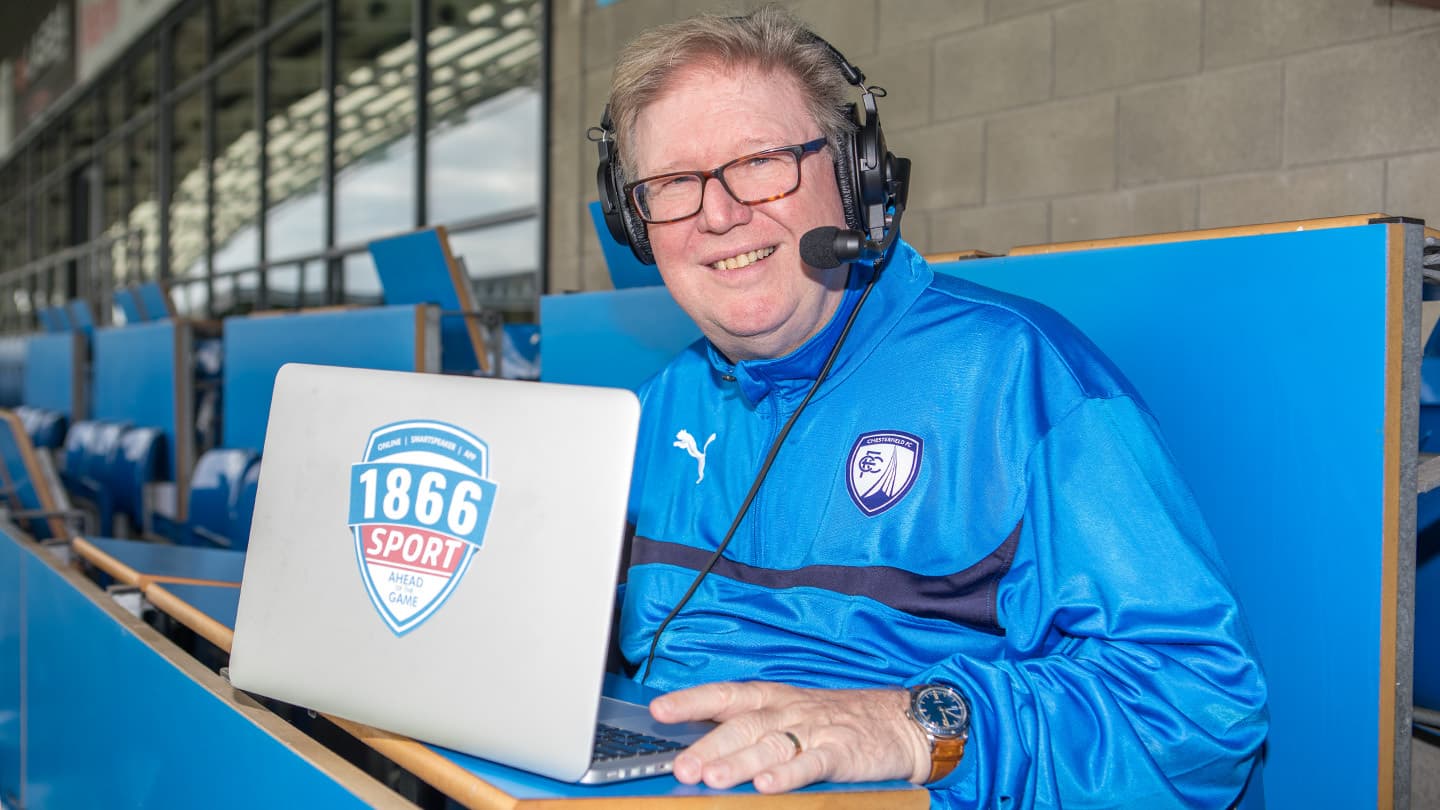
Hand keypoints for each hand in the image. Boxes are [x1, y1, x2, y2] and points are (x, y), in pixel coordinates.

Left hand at [649, 681, 931, 792]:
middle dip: (708, 747)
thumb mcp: (789, 713)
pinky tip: (768, 785)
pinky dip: (788, 774)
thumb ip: (749, 727)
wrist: (898, 721)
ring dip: (740, 762)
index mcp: (771, 699)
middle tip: (681, 767)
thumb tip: (700, 747)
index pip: (725, 695)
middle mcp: (787, 711)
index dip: (691, 701)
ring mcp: (814, 730)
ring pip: (769, 745)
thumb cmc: (836, 720)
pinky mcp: (840, 751)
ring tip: (714, 780)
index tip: (660, 710)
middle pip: (741, 726)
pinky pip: (811, 763)